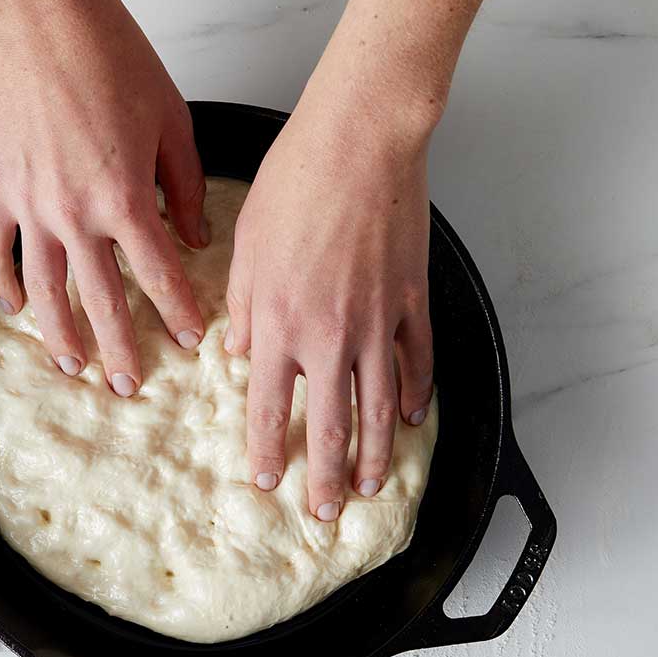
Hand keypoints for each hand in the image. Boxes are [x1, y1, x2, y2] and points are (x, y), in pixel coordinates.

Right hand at [0, 0, 208, 395]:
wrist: (45, 21)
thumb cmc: (111, 61)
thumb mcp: (172, 122)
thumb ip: (184, 188)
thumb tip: (196, 236)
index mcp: (124, 197)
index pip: (158, 275)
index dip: (177, 313)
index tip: (189, 341)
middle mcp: (74, 213)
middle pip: (101, 300)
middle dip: (120, 349)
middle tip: (129, 385)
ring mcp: (28, 205)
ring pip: (44, 290)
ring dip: (61, 335)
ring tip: (74, 365)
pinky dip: (3, 285)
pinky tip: (16, 308)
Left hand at [225, 93, 436, 520]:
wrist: (358, 144)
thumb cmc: (294, 186)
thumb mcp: (245, 249)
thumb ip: (243, 310)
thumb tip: (241, 353)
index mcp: (279, 326)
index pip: (272, 408)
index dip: (270, 451)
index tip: (268, 481)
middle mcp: (330, 337)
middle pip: (331, 426)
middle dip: (327, 477)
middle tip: (326, 512)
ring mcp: (379, 324)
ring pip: (379, 408)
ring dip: (376, 454)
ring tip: (372, 487)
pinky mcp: (413, 301)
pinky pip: (417, 363)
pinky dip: (414, 395)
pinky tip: (409, 417)